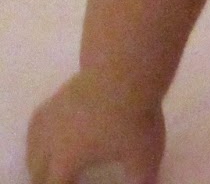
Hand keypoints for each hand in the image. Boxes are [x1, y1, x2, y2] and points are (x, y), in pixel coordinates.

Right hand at [25, 74, 163, 183]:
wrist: (125, 71)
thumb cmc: (133, 119)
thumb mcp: (143, 157)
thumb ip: (142, 180)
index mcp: (65, 162)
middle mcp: (48, 143)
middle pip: (37, 171)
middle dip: (47, 179)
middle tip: (62, 179)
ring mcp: (50, 117)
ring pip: (32, 148)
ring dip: (39, 162)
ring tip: (51, 166)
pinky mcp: (55, 97)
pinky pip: (37, 125)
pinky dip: (39, 136)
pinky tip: (48, 132)